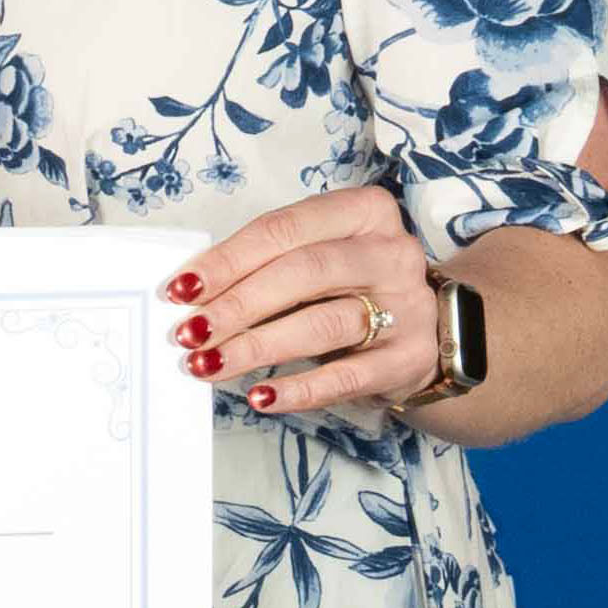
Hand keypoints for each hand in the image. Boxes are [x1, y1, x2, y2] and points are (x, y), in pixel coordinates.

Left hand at [174, 185, 438, 416]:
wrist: (426, 328)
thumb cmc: (350, 283)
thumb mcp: (316, 255)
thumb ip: (265, 262)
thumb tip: (189, 292)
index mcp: (363, 212)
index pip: (283, 229)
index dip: (227, 260)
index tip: (181, 289)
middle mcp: (392, 253)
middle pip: (303, 273)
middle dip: (237, 305)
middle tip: (188, 332)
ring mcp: (408, 306)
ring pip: (322, 324)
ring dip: (256, 347)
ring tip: (207, 363)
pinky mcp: (410, 358)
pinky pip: (348, 377)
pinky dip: (299, 389)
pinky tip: (260, 396)